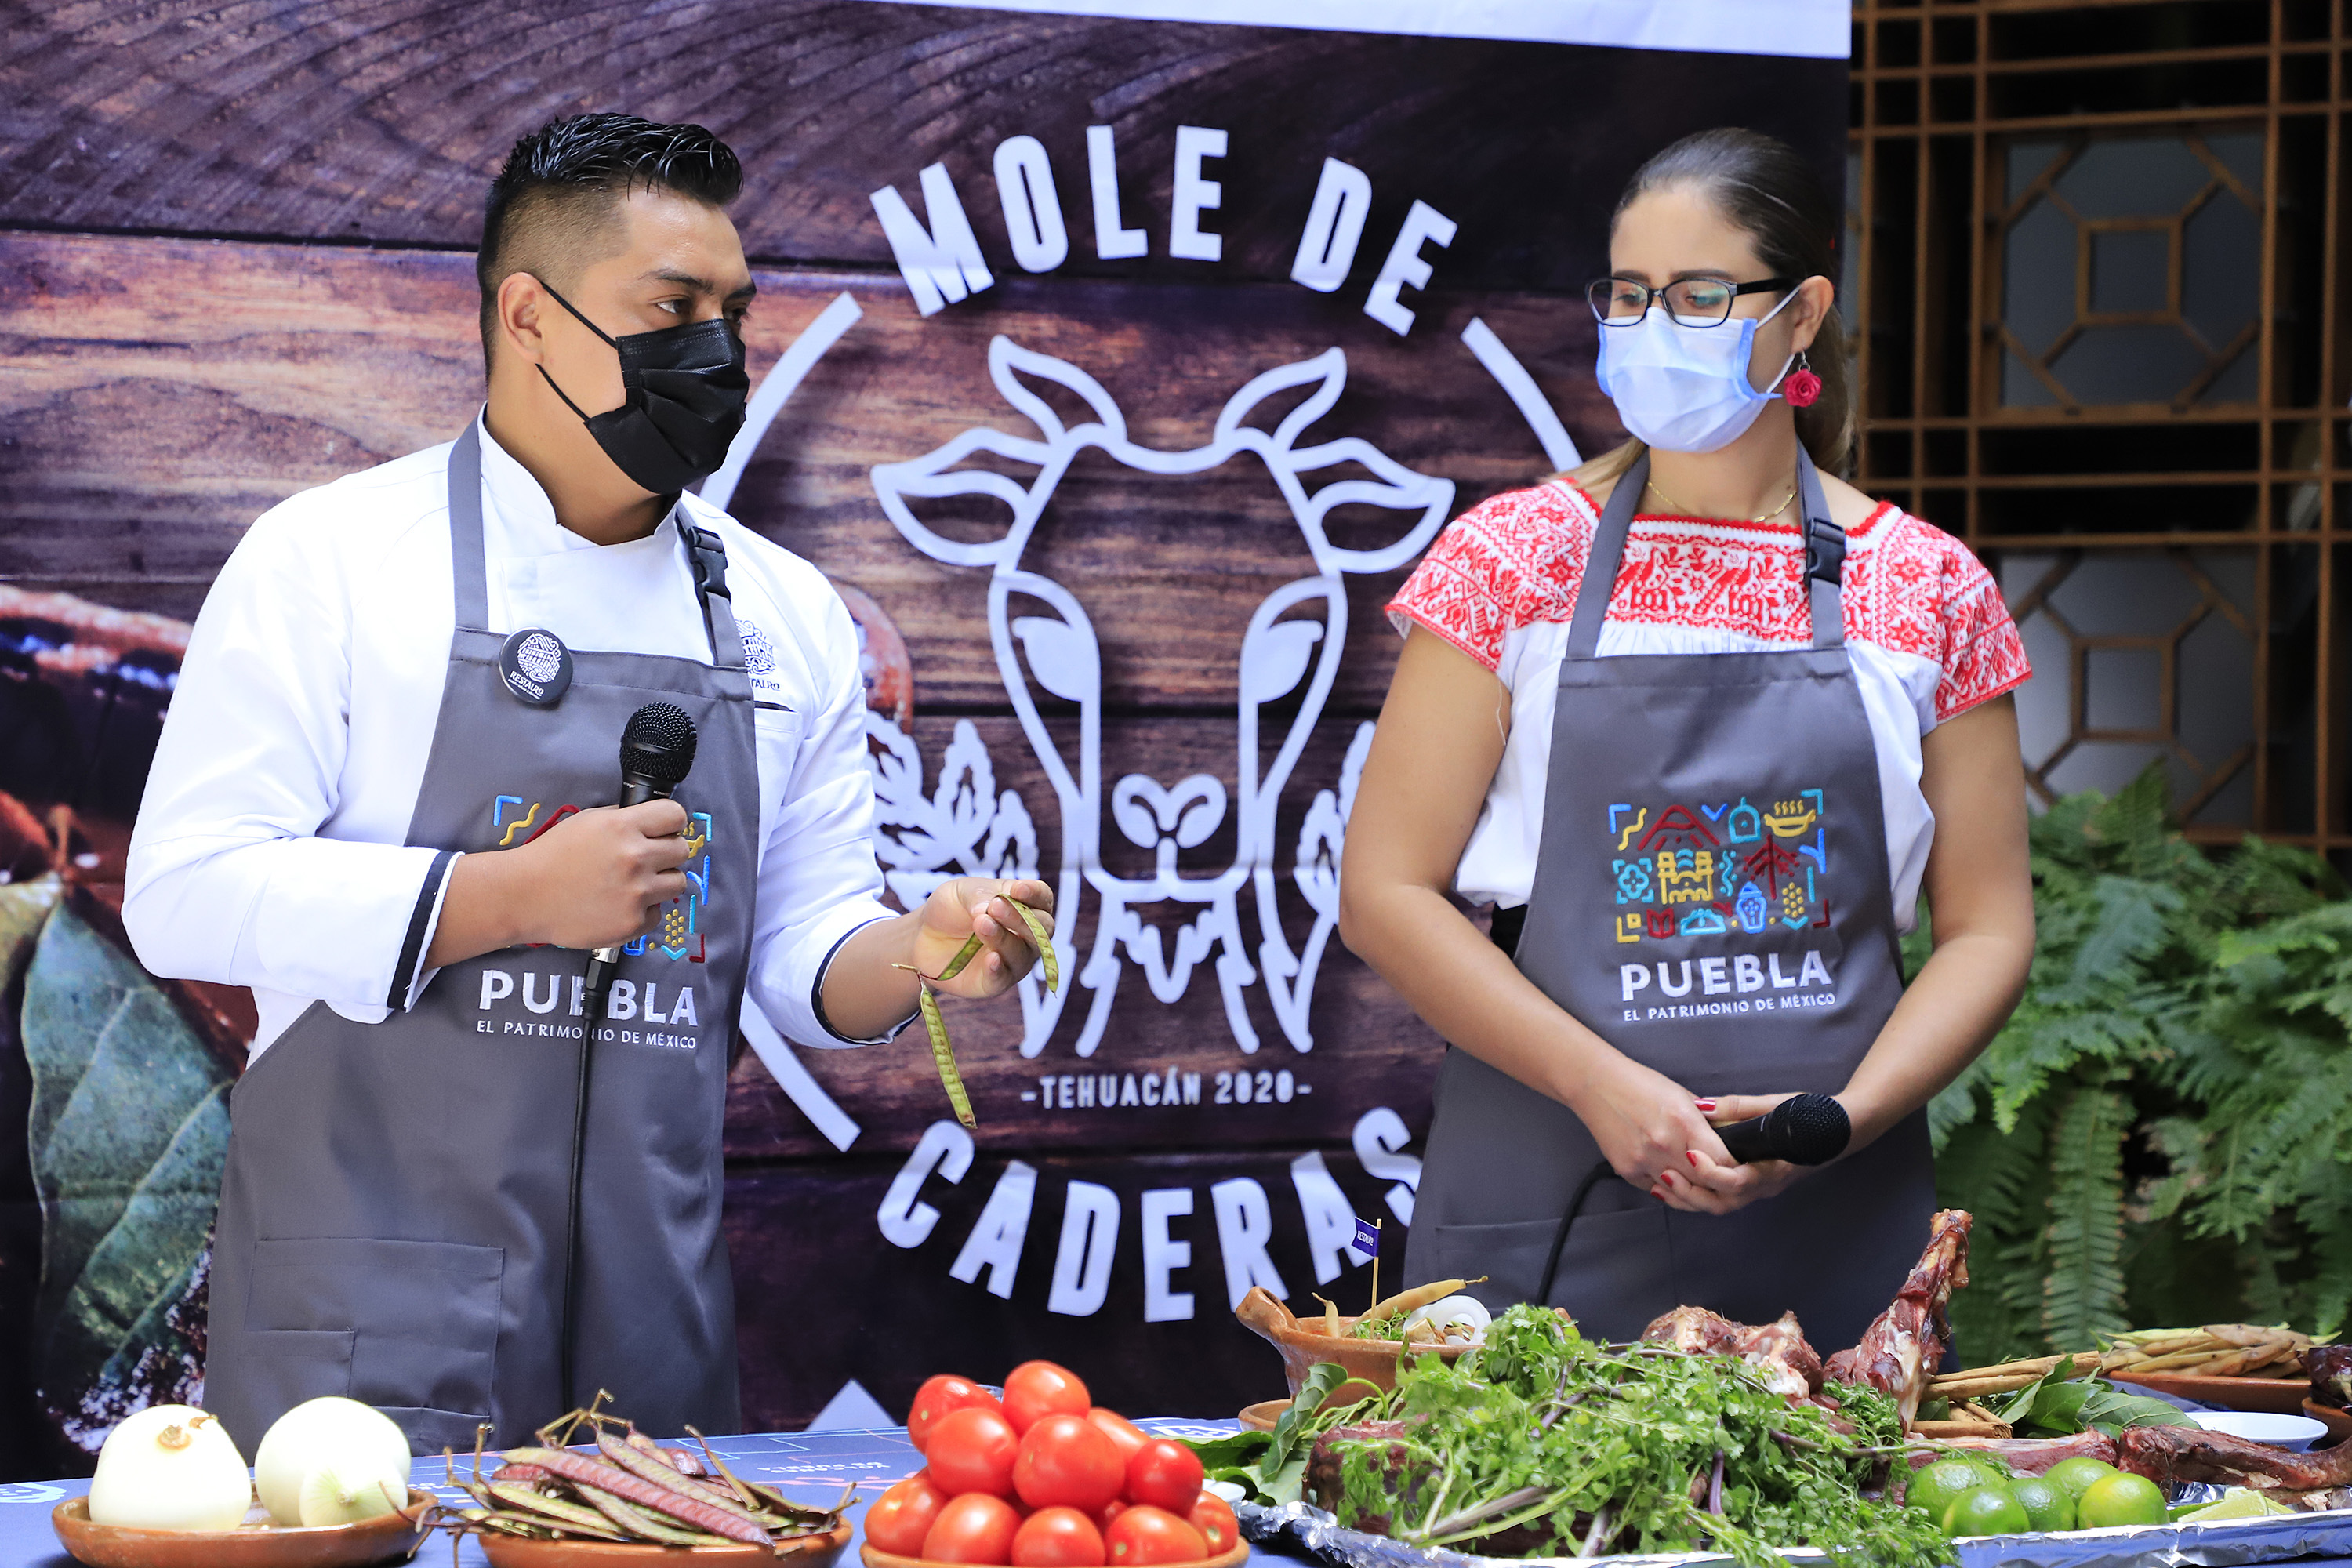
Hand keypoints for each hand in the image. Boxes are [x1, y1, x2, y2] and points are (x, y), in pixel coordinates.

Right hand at [503, 799, 691, 948]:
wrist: (524, 896)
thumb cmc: (552, 856)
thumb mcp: (589, 821)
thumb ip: (625, 818)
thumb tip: (653, 820)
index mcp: (624, 826)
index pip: (677, 815)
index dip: (671, 823)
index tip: (663, 831)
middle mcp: (635, 858)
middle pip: (682, 850)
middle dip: (666, 853)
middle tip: (645, 860)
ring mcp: (636, 893)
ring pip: (677, 883)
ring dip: (660, 882)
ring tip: (633, 884)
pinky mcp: (632, 923)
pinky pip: (657, 913)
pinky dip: (643, 910)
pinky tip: (619, 905)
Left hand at [911, 877, 1054, 998]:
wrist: (924, 938)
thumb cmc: (951, 909)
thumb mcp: (960, 891)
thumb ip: (978, 895)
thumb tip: (987, 908)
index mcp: (1024, 905)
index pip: (1042, 898)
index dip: (1035, 894)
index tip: (1018, 889)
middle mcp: (1026, 936)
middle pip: (1041, 928)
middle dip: (1020, 917)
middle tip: (995, 907)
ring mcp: (1014, 961)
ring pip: (1022, 953)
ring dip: (1003, 938)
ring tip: (981, 924)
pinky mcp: (995, 983)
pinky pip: (1003, 978)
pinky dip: (998, 969)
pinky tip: (991, 958)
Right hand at [1571, 1055, 1731, 1200]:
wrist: (1596, 1084)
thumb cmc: (1639, 1084)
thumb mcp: (1681, 1096)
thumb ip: (1703, 1122)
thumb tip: (1723, 1141)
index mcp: (1684, 1123)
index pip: (1723, 1161)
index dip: (1733, 1167)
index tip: (1734, 1166)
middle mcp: (1665, 1146)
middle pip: (1704, 1183)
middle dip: (1714, 1182)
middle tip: (1718, 1178)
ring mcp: (1644, 1162)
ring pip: (1680, 1192)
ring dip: (1690, 1188)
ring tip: (1694, 1178)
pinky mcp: (1627, 1170)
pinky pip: (1655, 1189)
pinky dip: (1665, 1185)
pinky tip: (1666, 1170)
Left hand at [1666, 1092, 1814, 1214]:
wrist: (1841, 1130)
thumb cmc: (1811, 1115)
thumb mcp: (1776, 1104)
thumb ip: (1738, 1107)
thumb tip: (1701, 1105)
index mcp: (1775, 1167)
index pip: (1737, 1182)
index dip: (1710, 1171)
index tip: (1691, 1154)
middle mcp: (1768, 1186)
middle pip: (1724, 1203)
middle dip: (1690, 1192)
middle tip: (1664, 1174)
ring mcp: (1763, 1190)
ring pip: (1722, 1206)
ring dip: (1690, 1198)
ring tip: (1662, 1182)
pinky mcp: (1756, 1187)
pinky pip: (1725, 1199)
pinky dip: (1699, 1194)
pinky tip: (1678, 1182)